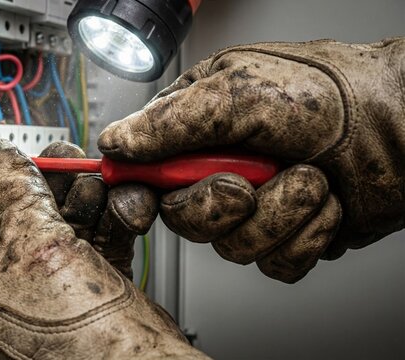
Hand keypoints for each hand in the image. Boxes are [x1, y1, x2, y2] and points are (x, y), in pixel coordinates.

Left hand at [0, 140, 209, 358]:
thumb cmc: (77, 347)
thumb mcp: (32, 251)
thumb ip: (15, 196)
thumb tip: (3, 162)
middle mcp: (16, 291)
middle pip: (21, 215)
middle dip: (44, 182)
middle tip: (60, 160)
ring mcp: (61, 288)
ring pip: (66, 220)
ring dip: (86, 194)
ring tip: (97, 180)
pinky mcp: (101, 285)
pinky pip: (102, 234)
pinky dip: (114, 214)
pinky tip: (123, 205)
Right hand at [98, 38, 404, 282]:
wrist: (401, 128)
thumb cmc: (332, 93)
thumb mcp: (240, 93)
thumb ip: (172, 122)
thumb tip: (117, 142)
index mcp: (198, 128)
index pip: (142, 168)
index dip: (133, 192)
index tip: (137, 204)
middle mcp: (220, 168)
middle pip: (181, 217)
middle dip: (217, 206)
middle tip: (246, 183)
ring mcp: (254, 204)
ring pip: (230, 246)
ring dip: (278, 215)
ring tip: (310, 179)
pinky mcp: (286, 234)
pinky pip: (273, 262)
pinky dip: (305, 235)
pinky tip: (325, 204)